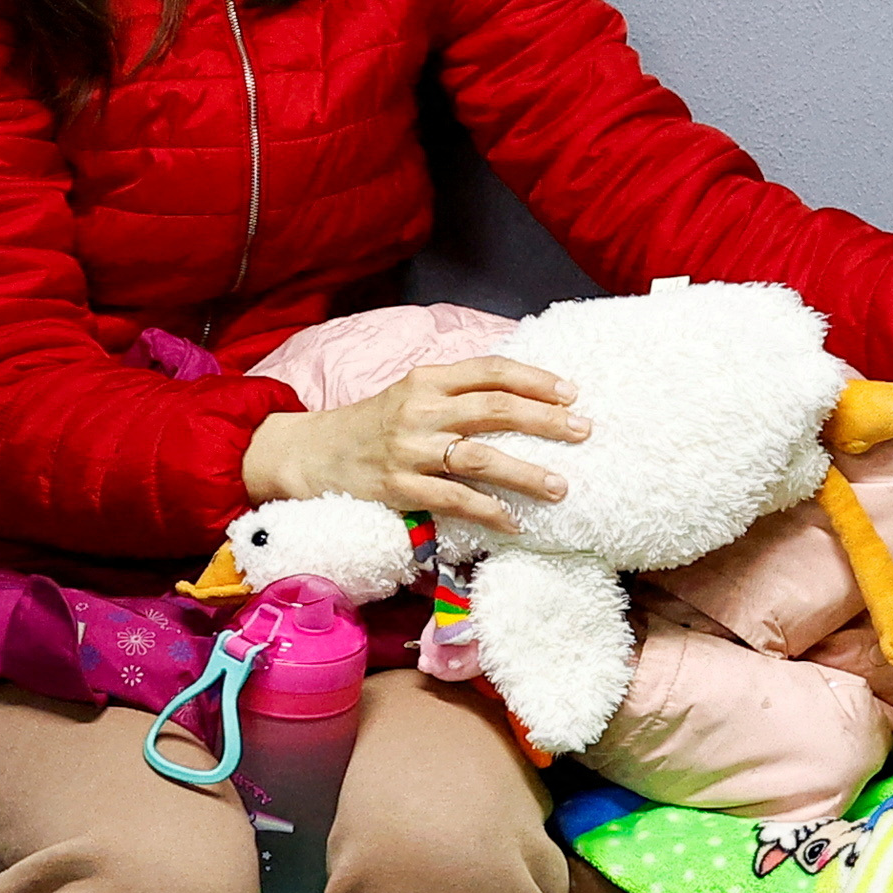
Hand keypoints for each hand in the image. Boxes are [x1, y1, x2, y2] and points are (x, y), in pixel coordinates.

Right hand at [246, 355, 585, 532]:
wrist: (309, 454)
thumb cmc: (371, 425)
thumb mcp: (410, 394)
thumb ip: (456, 392)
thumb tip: (521, 396)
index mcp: (426, 380)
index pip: (489, 370)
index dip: (534, 379)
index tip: (571, 391)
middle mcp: (420, 410)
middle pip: (494, 409)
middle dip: (545, 419)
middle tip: (583, 430)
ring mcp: (409, 450)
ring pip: (480, 457)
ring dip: (526, 472)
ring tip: (561, 486)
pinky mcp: (399, 488)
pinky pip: (454, 500)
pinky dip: (489, 512)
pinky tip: (514, 522)